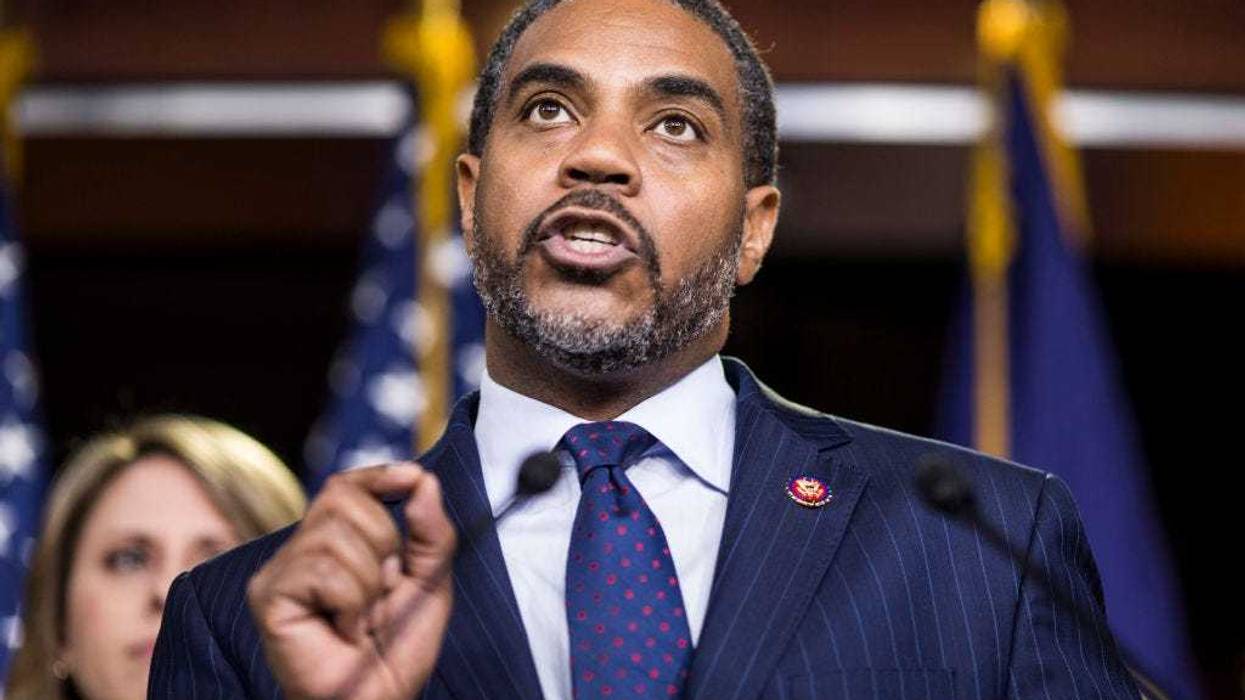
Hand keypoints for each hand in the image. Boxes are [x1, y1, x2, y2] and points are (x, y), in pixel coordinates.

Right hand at [247, 463, 455, 699]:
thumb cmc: (395, 654)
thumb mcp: (429, 583)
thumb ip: (430, 532)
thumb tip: (423, 479)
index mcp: (335, 544)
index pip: (346, 486)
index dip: (377, 475)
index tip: (411, 477)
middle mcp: (300, 552)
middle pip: (343, 498)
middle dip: (384, 543)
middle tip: (382, 594)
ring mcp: (279, 572)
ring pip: (335, 535)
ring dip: (368, 583)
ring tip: (361, 619)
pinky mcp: (267, 596)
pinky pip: (324, 570)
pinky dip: (351, 602)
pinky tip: (343, 630)